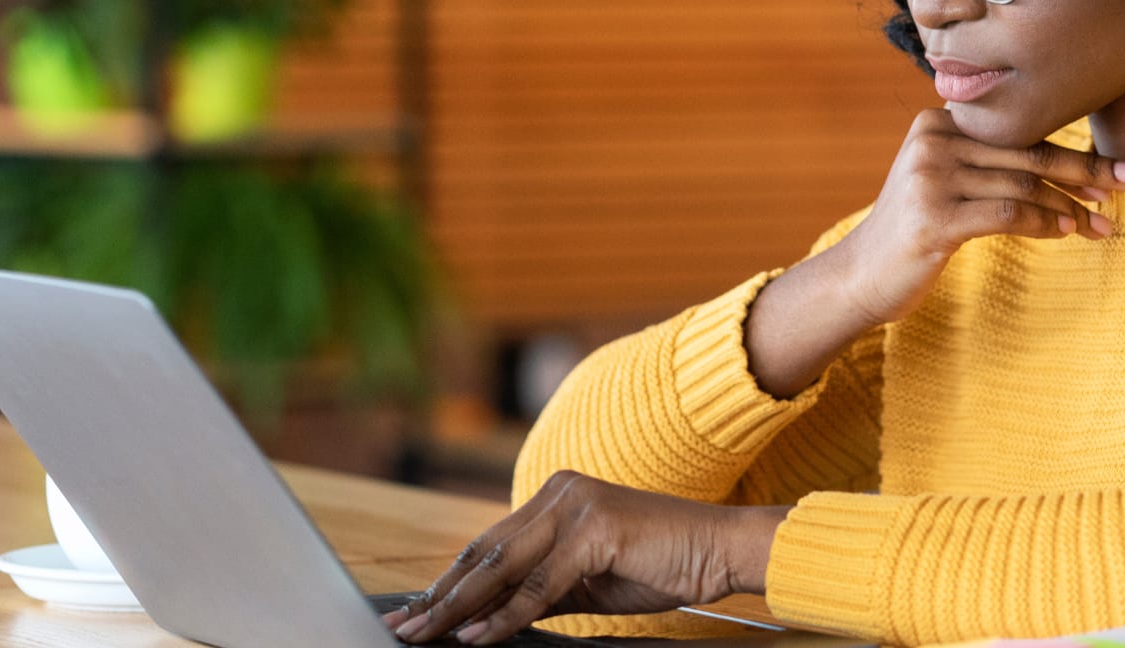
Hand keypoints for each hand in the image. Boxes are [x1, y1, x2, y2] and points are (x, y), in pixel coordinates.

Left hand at [380, 471, 786, 644]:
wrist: (720, 549)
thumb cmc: (660, 563)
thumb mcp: (588, 580)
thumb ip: (541, 590)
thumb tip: (490, 618)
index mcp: (555, 494)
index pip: (489, 542)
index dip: (450, 580)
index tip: (418, 610)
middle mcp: (559, 490)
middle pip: (485, 551)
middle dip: (441, 594)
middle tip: (405, 625)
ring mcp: (576, 505)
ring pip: (503, 564)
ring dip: (460, 606)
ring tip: (428, 633)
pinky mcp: (594, 528)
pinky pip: (539, 583)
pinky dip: (506, 614)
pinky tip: (480, 635)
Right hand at [833, 108, 1124, 325]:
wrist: (860, 275)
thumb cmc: (917, 230)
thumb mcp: (948, 182)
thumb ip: (992, 162)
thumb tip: (1074, 165)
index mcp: (939, 120)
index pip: (1022, 132)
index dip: (1075, 151)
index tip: (1122, 170)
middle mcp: (933, 139)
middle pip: (1028, 152)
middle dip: (1088, 170)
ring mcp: (930, 177)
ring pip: (1023, 184)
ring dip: (1071, 207)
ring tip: (1103, 225)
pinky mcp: (933, 216)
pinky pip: (1007, 213)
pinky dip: (1044, 222)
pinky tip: (1066, 232)